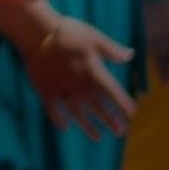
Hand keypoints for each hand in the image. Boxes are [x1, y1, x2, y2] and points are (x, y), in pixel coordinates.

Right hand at [21, 17, 136, 140]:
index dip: (122, 103)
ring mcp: (60, 89)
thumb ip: (111, 49)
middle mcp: (77, 84)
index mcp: (91, 71)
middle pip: (97, 106)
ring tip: (98, 138)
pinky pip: (52, 110)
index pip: (111, 92)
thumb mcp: (93, 36)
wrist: (36, 32)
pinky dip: (59, 120)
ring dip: (88, 126)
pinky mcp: (44, 89)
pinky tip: (66, 128)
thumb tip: (130, 55)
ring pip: (77, 112)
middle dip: (109, 120)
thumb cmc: (67, 32)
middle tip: (120, 132)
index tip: (132, 114)